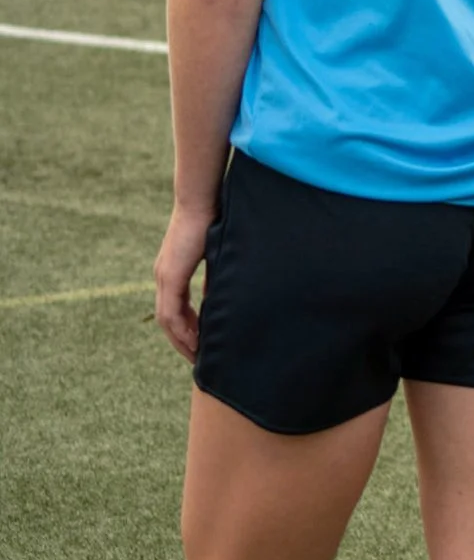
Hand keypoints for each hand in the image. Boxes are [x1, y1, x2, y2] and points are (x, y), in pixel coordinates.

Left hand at [152, 206, 211, 361]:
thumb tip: (224, 292)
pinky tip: (196, 341)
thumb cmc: (214, 219)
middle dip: (182, 342)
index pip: (175, 309)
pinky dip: (183, 329)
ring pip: (167, 320)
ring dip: (181, 340)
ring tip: (197, 356)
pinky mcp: (171, 276)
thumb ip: (217, 274)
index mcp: (173, 271)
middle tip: (198, 359)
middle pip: (167, 320)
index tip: (201, 344)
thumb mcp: (217, 253)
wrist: (203, 200)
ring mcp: (165, 276)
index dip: (187, 329)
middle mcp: (163, 276)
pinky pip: (172, 312)